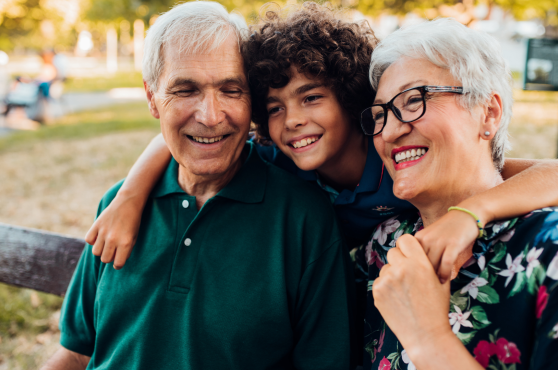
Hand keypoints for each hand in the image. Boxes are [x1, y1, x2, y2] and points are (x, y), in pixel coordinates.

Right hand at [85, 192, 142, 268]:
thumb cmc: (133, 222)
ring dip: (101, 250)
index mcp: (125, 243)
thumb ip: (126, 251)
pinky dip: (92, 240)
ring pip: (96, 252)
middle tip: (113, 250)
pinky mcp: (96, 225)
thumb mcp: (134, 237)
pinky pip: (88, 240)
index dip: (118, 264)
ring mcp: (103, 232)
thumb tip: (116, 262)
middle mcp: (113, 239)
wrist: (128, 203)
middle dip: (109, 257)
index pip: (118, 264)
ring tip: (106, 243)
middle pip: (105, 259)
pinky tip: (99, 236)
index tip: (118, 261)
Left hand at [372, 234, 452, 358]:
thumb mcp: (440, 282)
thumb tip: (418, 251)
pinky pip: (379, 281)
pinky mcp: (377, 291)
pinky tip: (397, 299)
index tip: (409, 255)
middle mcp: (401, 268)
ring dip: (392, 275)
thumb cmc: (436, 308)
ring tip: (404, 292)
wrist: (425, 335)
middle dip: (399, 261)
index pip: (405, 239)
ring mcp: (387, 280)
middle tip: (407, 276)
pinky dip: (385, 288)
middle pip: (393, 252)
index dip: (407, 247)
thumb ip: (427, 263)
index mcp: (419, 263)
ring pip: (386, 268)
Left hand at [415, 209, 477, 283]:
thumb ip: (422, 251)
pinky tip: (444, 281)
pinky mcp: (453, 244)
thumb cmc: (447, 230)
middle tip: (421, 288)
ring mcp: (440, 241)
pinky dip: (444, 274)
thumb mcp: (430, 237)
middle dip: (419, 277)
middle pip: (418, 264)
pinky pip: (446, 264)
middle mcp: (426, 239)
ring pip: (431, 265)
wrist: (465, 215)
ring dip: (431, 278)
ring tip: (432, 287)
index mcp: (418, 238)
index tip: (412, 280)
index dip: (409, 270)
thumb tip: (413, 270)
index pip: (407, 258)